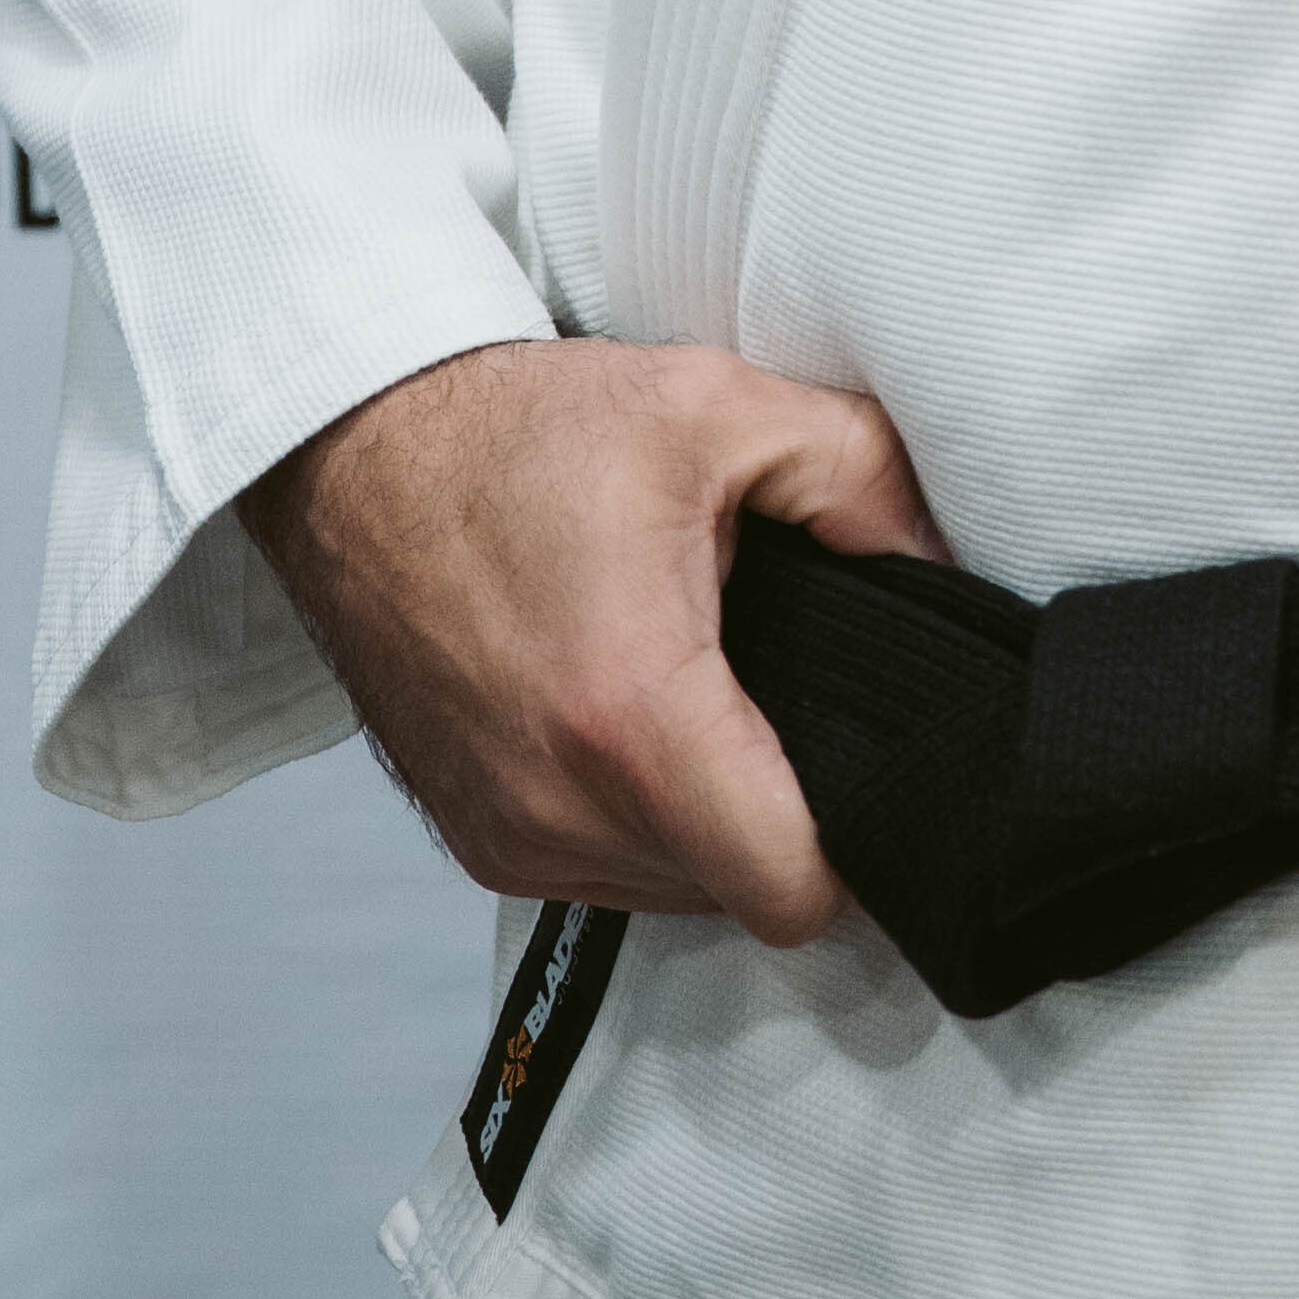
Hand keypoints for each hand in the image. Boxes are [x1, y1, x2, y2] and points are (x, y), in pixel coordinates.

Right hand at [240, 337, 939, 942]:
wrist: (354, 452)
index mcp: (629, 711)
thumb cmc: (521, 429)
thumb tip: (944, 559)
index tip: (875, 765)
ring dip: (708, 819)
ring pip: (675, 892)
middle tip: (796, 695)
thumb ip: (860, 476)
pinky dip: (640, 818)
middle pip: (741, 891)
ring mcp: (506, 835)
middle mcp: (557, 803)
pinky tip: (639, 716)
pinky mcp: (476, 839)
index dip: (858, 844)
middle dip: (783, 811)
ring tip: (709, 692)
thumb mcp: (718, 406)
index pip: (788, 888)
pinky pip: (605, 872)